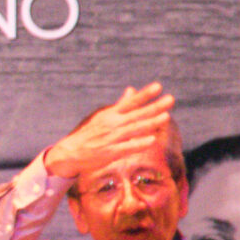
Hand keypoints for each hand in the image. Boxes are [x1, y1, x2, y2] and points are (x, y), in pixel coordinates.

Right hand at [42, 84, 175, 183]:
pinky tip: (151, 140)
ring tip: (165, 117)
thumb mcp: (103, 116)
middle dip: (154, 107)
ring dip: (150, 123)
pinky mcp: (110, 152)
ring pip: (134, 129)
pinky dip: (139, 143)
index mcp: (110, 114)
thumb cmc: (90, 134)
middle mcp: (112, 124)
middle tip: (170, 99)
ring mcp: (111, 138)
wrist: (70, 152)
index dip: (144, 94)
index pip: (130, 102)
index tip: (158, 87)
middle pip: (136, 114)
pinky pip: (127, 147)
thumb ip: (120, 105)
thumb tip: (131, 90)